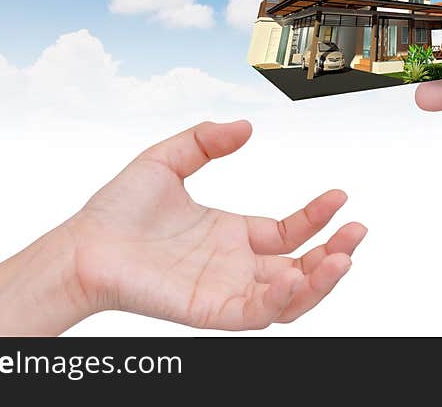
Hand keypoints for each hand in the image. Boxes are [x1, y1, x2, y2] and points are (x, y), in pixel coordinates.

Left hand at [66, 120, 366, 329]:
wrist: (83, 244)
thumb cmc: (117, 209)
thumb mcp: (168, 158)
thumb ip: (206, 140)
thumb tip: (246, 127)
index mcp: (231, 234)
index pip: (289, 232)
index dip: (317, 217)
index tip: (340, 195)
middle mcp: (235, 265)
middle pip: (300, 268)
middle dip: (335, 253)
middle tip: (359, 231)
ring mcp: (225, 290)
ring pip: (289, 298)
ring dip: (321, 282)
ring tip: (343, 257)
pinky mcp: (210, 311)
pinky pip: (257, 314)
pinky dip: (282, 299)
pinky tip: (296, 273)